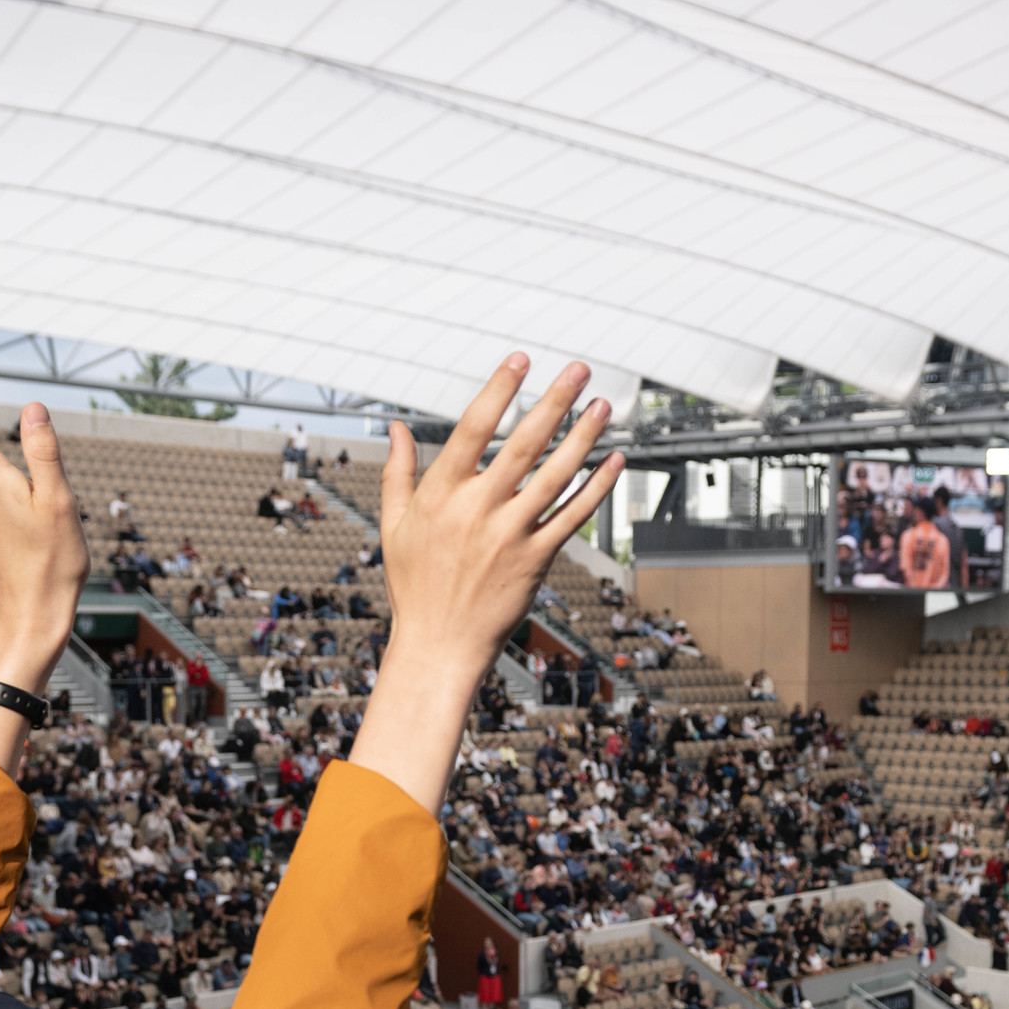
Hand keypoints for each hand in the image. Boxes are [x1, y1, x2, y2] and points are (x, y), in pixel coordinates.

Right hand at [350, 354, 620, 810]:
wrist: (439, 647)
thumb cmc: (415, 587)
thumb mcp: (395, 526)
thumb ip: (398, 473)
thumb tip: (396, 428)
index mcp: (440, 497)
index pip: (472, 430)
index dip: (498, 392)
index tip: (519, 361)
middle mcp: (476, 512)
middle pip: (521, 446)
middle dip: (552, 403)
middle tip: (577, 370)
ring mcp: (508, 537)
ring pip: (554, 478)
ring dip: (582, 439)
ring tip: (602, 406)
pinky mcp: (534, 562)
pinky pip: (571, 518)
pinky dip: (595, 490)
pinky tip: (613, 463)